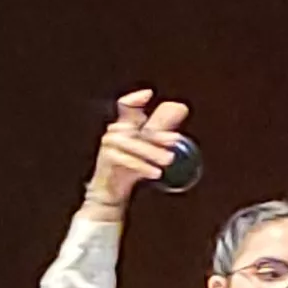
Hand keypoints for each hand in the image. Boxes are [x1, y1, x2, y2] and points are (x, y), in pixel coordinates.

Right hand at [89, 90, 190, 205]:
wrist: (111, 192)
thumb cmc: (129, 168)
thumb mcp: (148, 147)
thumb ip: (161, 130)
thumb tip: (181, 108)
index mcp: (125, 125)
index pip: (125, 106)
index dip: (134, 99)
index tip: (148, 95)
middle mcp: (115, 132)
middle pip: (137, 129)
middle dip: (158, 136)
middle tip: (176, 141)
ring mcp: (109, 145)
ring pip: (133, 145)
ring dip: (153, 153)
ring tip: (169, 161)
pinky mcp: (107, 160)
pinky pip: (126, 160)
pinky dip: (143, 167)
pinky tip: (156, 173)